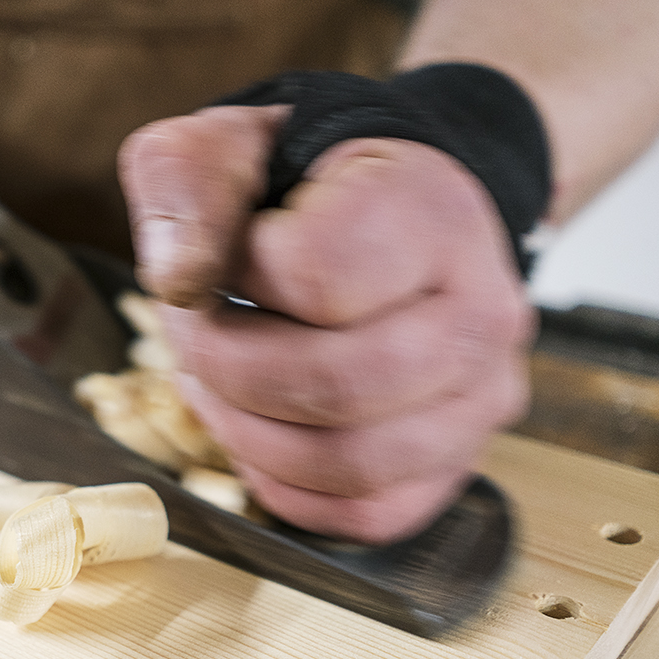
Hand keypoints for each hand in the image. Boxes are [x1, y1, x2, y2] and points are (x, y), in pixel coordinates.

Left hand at [119, 106, 535, 543]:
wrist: (388, 207)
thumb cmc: (300, 183)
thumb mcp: (223, 145)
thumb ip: (185, 186)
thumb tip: (176, 281)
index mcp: (433, 213)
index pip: (320, 275)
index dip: (240, 272)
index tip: (225, 256)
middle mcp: (483, 309)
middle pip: (339, 384)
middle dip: (229, 369)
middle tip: (195, 337)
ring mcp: (483, 394)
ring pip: (355, 463)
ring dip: (250, 436)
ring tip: (217, 386)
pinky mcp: (459, 458)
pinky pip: (373, 513)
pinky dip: (292, 489)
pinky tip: (255, 437)